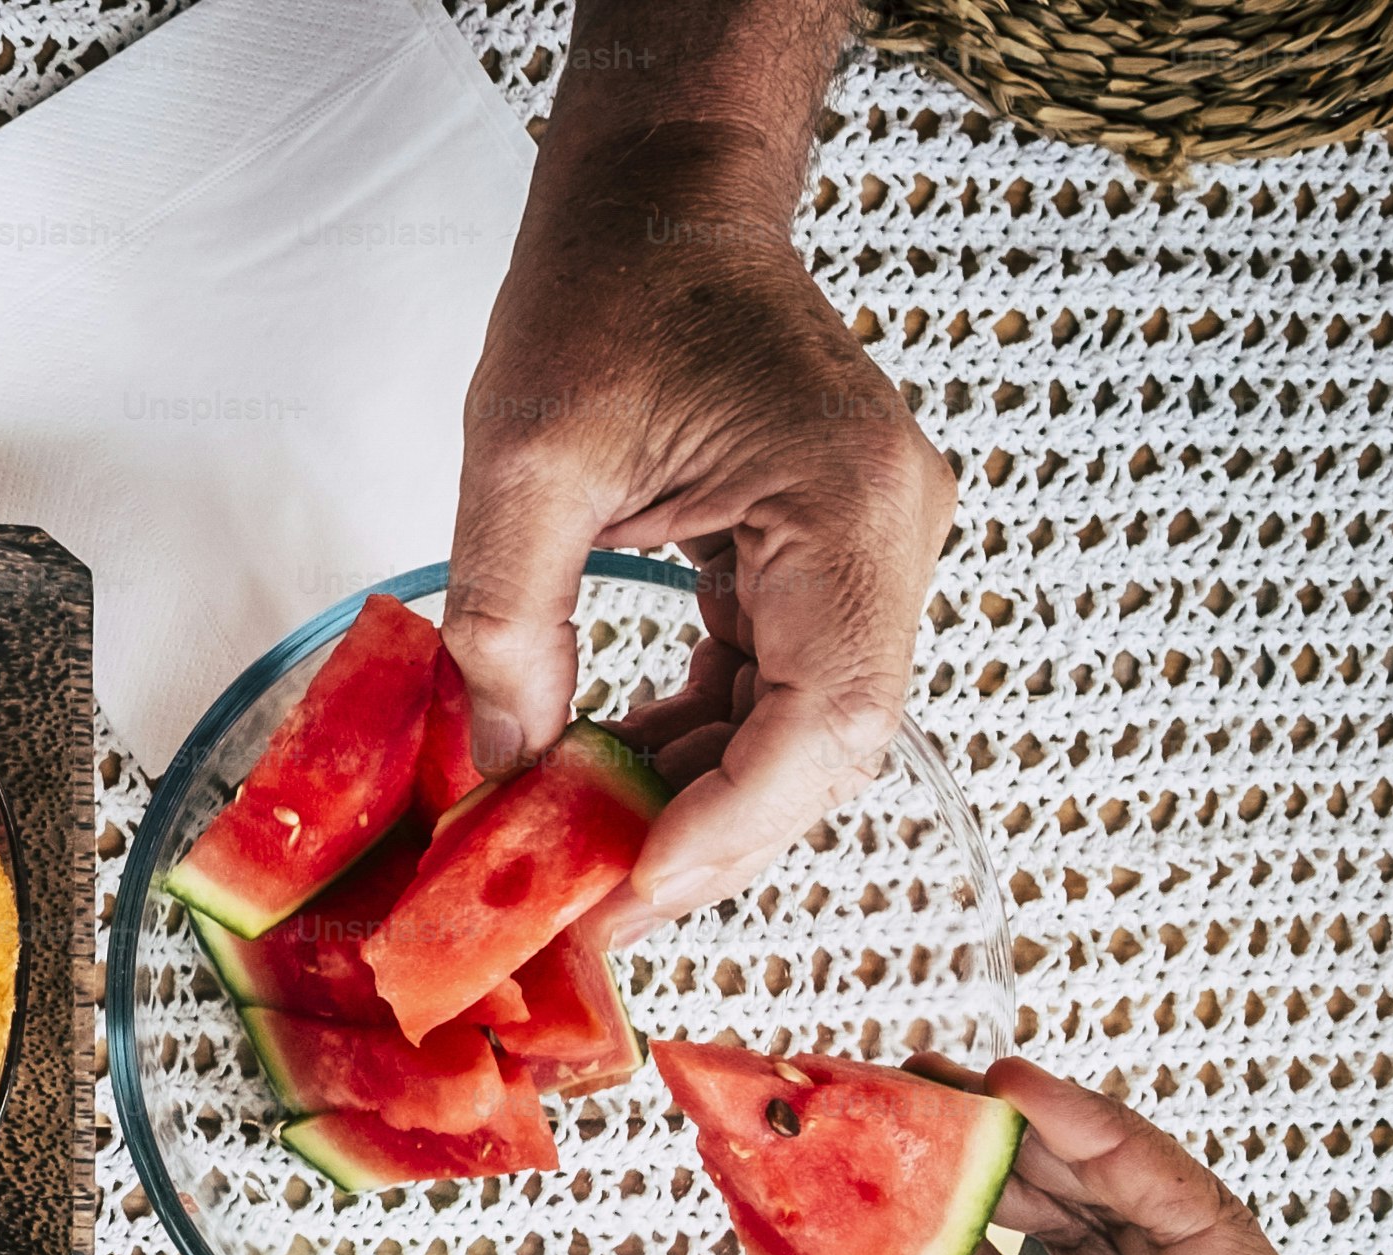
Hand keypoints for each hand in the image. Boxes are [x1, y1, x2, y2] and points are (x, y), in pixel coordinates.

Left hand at [448, 164, 952, 943]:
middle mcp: (891, 536)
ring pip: (802, 731)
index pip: (827, 721)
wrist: (661, 203)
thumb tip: (501, 775)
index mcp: (850, 507)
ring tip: (579, 857)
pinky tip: (605, 774)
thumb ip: (511, 625)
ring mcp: (869, 551)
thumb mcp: (525, 461)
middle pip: (828, 747)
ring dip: (693, 801)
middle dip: (708, 839)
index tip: (629, 895)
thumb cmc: (613, 290)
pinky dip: (692, 742)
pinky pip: (773, 686)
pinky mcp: (822, 560)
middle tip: (590, 914)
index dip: (730, 829)